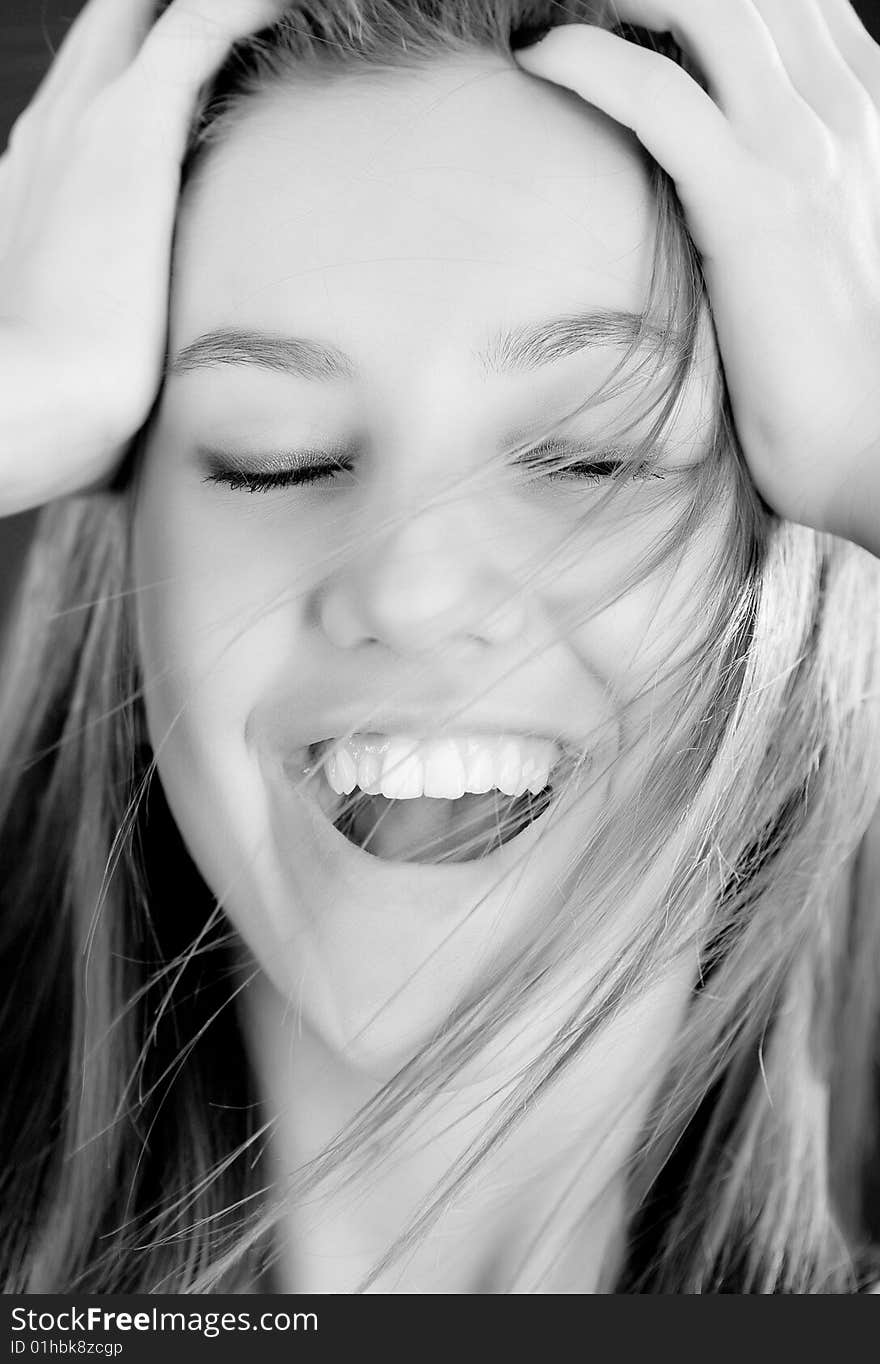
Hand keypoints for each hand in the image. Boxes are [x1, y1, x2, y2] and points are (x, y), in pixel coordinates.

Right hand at [0, 0, 284, 515]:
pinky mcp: (128, 129)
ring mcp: (87, 123)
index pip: (100, 91)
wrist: (38, 405)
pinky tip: (293, 0)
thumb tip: (158, 365)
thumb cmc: (65, 398)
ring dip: (214, 8)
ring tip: (282, 4)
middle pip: (114, 26)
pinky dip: (247, 6)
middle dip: (165, 15)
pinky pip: (198, 27)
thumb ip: (121, 320)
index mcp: (44, 179)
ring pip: (148, 10)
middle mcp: (56, 133)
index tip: (206, 76)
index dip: (145, 67)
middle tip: (247, 24)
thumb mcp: (89, 339)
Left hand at [515, 1, 879, 554]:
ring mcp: (802, 151)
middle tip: (579, 3)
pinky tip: (541, 56)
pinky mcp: (754, 206)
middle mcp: (842, 109)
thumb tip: (706, 150)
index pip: (786, 1)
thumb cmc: (834, 358)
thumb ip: (782, 171)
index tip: (623, 10)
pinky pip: (661, 98)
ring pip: (708, 11)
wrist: (869, 443)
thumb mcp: (822, 234)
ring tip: (553, 12)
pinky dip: (591, 62)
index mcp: (864, 108)